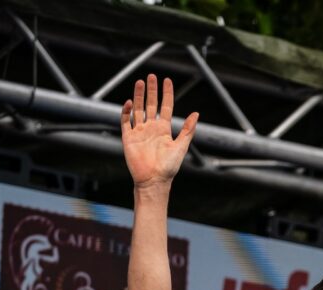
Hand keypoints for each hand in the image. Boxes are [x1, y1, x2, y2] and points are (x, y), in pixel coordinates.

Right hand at [121, 74, 197, 189]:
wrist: (154, 181)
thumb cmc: (169, 167)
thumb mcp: (181, 146)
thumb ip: (188, 130)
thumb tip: (196, 114)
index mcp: (164, 129)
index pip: (165, 107)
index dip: (166, 93)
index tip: (167, 80)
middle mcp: (151, 128)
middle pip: (150, 104)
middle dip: (151, 90)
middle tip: (151, 76)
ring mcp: (139, 132)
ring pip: (138, 109)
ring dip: (138, 96)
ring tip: (140, 82)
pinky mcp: (128, 138)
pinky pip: (126, 121)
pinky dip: (126, 111)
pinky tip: (129, 102)